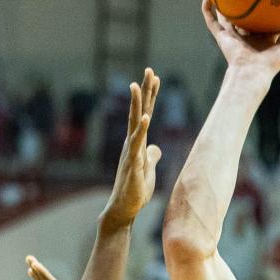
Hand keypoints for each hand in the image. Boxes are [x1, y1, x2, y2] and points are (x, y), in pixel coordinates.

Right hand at [102, 68, 161, 228]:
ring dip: (136, 104)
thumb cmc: (134, 191)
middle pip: (138, 112)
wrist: (123, 210)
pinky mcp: (131, 165)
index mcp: (137, 143)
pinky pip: (136, 145)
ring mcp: (130, 153)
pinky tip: (145, 118)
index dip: (150, 96)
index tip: (155, 76)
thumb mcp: (147, 170)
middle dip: (144, 91)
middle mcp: (131, 143)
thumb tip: (156, 148)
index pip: (145, 114)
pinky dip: (140, 131)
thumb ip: (151, 156)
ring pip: (133, 123)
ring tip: (137, 85)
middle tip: (148, 70)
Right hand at [201, 0, 279, 79]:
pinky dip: (207, 9)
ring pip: (225, 17)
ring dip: (223, 3)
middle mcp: (247, 35)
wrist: (252, 73)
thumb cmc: (273, 62)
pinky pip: (211, 21)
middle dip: (245, 4)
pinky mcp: (221, 37)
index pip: (264, 20)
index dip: (267, 9)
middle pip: (244, 16)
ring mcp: (233, 36)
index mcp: (263, 37)